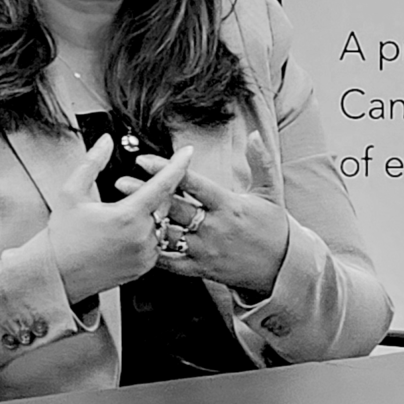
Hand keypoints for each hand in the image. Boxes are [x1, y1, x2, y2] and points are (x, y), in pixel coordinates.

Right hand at [46, 138, 193, 305]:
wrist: (56, 275)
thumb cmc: (62, 237)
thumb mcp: (71, 192)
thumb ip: (92, 162)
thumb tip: (106, 142)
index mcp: (127, 217)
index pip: (163, 185)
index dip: (178, 165)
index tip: (187, 152)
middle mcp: (141, 238)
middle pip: (164, 204)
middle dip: (154, 190)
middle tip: (128, 190)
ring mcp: (144, 256)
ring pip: (160, 223)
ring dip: (149, 213)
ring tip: (121, 215)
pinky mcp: (143, 268)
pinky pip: (155, 243)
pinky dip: (146, 232)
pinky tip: (124, 232)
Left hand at [121, 143, 288, 299]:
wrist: (282, 268)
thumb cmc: (273, 227)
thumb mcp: (270, 191)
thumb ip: (259, 161)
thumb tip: (253, 134)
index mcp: (228, 205)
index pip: (192, 184)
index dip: (167, 170)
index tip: (144, 160)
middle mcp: (214, 227)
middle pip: (173, 208)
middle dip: (145, 195)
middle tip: (121, 184)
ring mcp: (206, 250)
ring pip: (169, 235)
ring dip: (146, 222)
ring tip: (124, 212)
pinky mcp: (202, 269)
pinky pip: (173, 263)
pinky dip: (155, 254)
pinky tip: (138, 243)